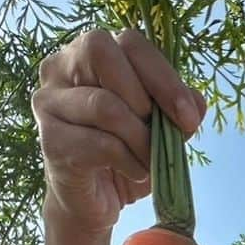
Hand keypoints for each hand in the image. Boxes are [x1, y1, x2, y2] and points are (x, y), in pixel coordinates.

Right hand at [32, 29, 205, 236]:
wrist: (93, 202)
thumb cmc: (125, 156)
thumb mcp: (161, 129)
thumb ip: (179, 108)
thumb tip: (196, 102)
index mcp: (91, 55)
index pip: (130, 42)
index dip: (164, 78)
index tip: (188, 118)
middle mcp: (61, 67)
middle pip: (102, 53)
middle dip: (145, 99)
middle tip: (160, 135)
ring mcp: (49, 101)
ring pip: (105, 105)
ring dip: (141, 140)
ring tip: (151, 161)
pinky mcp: (50, 139)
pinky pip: (101, 144)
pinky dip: (130, 162)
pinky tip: (136, 173)